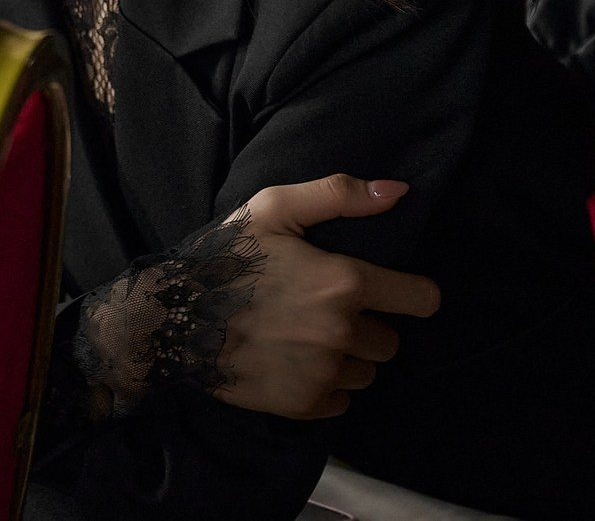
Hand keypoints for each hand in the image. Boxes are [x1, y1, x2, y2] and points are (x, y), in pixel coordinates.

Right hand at [69, 173, 438, 423]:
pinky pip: (340, 401)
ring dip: (348, 359)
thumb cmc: (224, 257)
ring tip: (309, 337)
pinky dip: (325, 386)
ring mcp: (322, 373)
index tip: (394, 291)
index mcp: (344, 283)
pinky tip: (296, 363)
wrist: (171, 318)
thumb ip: (339, 194)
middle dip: (368, 327)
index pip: (422, 300)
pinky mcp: (302, 404)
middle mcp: (341, 333)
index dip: (413, 293)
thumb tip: (399, 190)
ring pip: (367, 373)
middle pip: (391, 342)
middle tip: (328, 310)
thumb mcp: (273, 207)